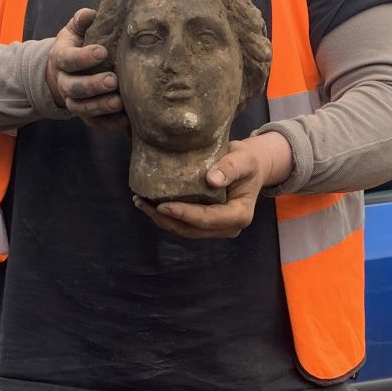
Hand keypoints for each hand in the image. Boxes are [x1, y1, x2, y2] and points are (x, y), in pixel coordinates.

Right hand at [46, 8, 125, 130]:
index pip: (67, 59)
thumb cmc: (77, 45)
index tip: (102, 51)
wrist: (65, 72)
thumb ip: (81, 21)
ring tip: (119, 102)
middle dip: (92, 86)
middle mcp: (63, 82)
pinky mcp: (86, 115)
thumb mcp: (75, 30)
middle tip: (113, 80)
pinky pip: (95, 123)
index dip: (83, 57)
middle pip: (73, 88)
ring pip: (82, 108)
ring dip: (100, 106)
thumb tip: (89, 14)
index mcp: (60, 58)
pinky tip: (126, 119)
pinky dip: (110, 124)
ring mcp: (73, 101)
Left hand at [133, 134, 293, 240]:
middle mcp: (228, 228)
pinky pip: (184, 226)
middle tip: (142, 203)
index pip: (208, 218)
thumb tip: (211, 180)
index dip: (185, 214)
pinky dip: (166, 218)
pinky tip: (149, 204)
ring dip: (161, 220)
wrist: (250, 167)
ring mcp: (217, 229)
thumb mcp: (244, 159)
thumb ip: (230, 168)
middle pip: (193, 230)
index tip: (162, 206)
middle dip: (166, 220)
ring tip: (141, 203)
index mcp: (240, 214)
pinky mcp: (206, 226)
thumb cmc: (247, 161)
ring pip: (185, 231)